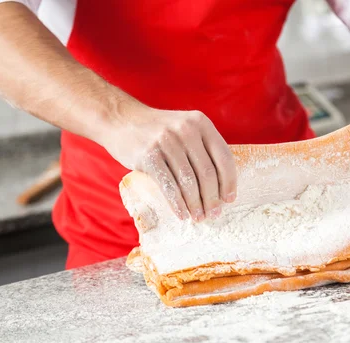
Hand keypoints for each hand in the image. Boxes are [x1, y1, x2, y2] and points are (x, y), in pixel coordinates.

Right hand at [102, 108, 236, 221]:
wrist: (120, 118)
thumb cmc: (157, 130)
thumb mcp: (184, 127)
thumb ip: (202, 146)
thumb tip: (221, 185)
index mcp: (201, 123)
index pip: (224, 157)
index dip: (229, 182)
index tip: (229, 200)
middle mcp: (186, 130)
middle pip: (208, 173)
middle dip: (213, 199)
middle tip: (213, 215)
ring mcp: (166, 142)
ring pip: (189, 182)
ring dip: (196, 205)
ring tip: (198, 217)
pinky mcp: (148, 155)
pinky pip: (168, 186)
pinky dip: (177, 204)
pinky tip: (182, 215)